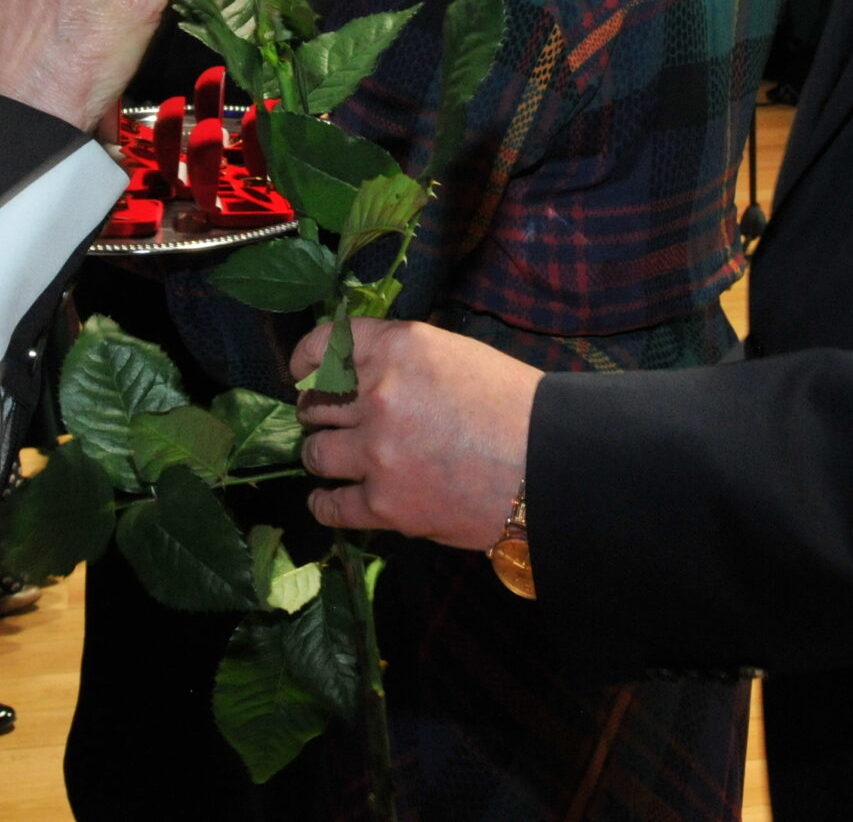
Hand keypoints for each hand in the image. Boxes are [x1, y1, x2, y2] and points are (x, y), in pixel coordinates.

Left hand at [291, 317, 541, 550]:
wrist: (551, 467)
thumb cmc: (515, 406)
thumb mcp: (457, 355)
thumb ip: (402, 358)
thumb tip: (359, 370)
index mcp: (398, 348)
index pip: (325, 346)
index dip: (305, 360)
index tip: (301, 372)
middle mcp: (379, 394)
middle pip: (316, 401)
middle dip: (316, 411)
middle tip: (325, 420)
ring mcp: (377, 452)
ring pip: (316, 452)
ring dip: (321, 455)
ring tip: (331, 458)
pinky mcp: (384, 505)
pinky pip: (331, 506)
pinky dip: (325, 504)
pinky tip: (328, 501)